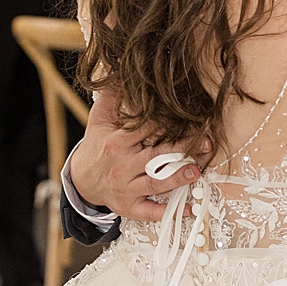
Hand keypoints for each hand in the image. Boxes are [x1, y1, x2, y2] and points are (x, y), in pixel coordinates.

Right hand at [71, 88, 204, 222]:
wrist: (81, 181)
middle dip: (181, 150)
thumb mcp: (99, 120)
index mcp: (117, 143)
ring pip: (155, 183)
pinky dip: (168, 212)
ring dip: (177, 178)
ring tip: (196, 171)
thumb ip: (111, 98)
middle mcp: (123, 166)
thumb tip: (121, 73)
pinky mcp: (129, 207)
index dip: (169, 123)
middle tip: (205, 143)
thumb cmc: (96, 147)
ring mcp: (126, 189)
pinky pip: (150, 212)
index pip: (147, 131)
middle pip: (155, 157)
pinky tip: (189, 208)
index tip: (189, 117)